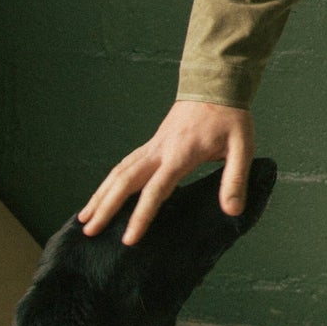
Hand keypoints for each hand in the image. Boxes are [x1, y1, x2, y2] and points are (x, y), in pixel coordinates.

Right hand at [77, 100, 254, 244]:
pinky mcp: (152, 143)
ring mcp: (153, 145)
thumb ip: (235, 179)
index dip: (141, 215)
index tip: (128, 239)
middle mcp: (160, 150)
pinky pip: (125, 164)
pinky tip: (102, 194)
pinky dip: (110, 181)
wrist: (216, 85)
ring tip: (84, 218)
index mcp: (181, 154)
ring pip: (119, 171)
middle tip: (88, 232)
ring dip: (100, 194)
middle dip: (106, 207)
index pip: (157, 189)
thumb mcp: (242, 146)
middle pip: (125, 180)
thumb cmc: (230, 117)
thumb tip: (232, 211)